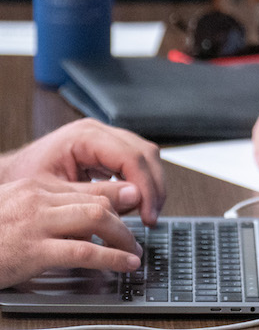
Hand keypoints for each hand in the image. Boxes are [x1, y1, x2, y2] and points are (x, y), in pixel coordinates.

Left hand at [0, 119, 163, 224]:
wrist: (5, 176)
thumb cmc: (21, 181)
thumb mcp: (55, 192)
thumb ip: (95, 194)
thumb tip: (135, 198)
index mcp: (84, 136)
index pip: (131, 157)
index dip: (146, 186)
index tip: (148, 213)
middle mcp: (98, 132)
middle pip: (145, 153)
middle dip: (153, 187)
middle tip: (152, 216)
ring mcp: (104, 138)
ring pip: (145, 156)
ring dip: (150, 185)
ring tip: (146, 213)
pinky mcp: (105, 150)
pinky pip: (134, 163)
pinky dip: (140, 183)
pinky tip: (136, 203)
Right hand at [0, 177, 144, 288]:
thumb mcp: (14, 213)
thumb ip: (45, 209)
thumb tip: (81, 217)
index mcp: (34, 187)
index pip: (87, 190)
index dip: (113, 204)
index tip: (126, 217)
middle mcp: (38, 199)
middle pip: (98, 201)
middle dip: (124, 219)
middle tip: (136, 235)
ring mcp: (36, 223)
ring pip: (97, 218)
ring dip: (123, 237)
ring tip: (134, 252)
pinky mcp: (34, 251)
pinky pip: (85, 251)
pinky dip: (112, 258)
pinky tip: (125, 264)